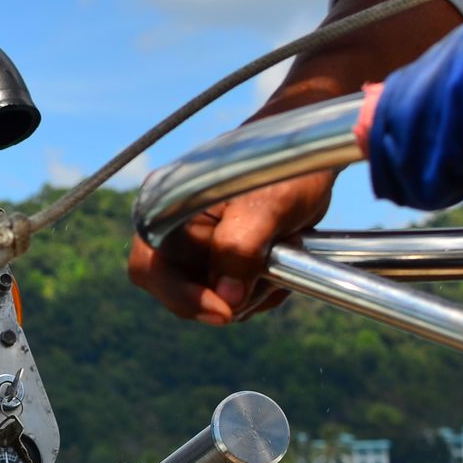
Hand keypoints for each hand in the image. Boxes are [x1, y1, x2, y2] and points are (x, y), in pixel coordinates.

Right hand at [126, 0, 460, 323]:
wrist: (311, 151)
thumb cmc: (285, 164)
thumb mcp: (267, 204)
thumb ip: (240, 248)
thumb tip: (227, 300)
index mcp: (166, 210)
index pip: (151, 268)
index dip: (182, 295)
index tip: (225, 311)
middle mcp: (173, 233)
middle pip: (180, 292)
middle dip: (226, 296)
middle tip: (267, 282)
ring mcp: (198, 251)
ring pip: (211, 300)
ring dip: (249, 295)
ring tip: (282, 261)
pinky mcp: (222, 263)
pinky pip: (231, 298)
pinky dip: (258, 293)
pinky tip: (282, 268)